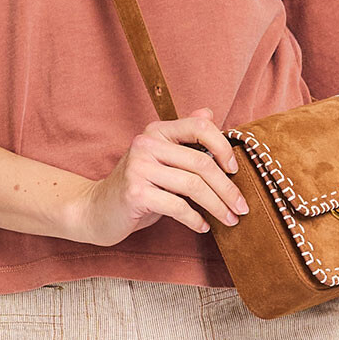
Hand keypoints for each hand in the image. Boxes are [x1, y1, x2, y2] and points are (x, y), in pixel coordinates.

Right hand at [60, 108, 249, 247]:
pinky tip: (203, 226)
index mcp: (156, 132)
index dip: (223, 147)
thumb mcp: (160, 159)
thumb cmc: (136, 186)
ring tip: (229, 220)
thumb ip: (184, 138)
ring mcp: (139, 168)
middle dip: (227, 188)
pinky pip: (177, 206)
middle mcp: (146, 144)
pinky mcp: (135, 193)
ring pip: (193, 186)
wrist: (96, 210)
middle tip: (242, 207)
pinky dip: (195, 219)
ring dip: (217, 206)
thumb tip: (210, 113)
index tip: (235, 170)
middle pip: (201, 162)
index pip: (199, 127)